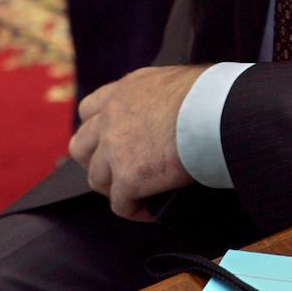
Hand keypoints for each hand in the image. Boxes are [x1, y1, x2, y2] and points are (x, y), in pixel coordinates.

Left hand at [69, 65, 208, 220]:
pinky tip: (149, 210)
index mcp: (124, 90)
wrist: (211, 109)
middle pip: (80, 145)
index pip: (89, 109)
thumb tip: (170, 113)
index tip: (108, 142)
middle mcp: (111, 117)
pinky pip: (120, 204)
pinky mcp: (127, 177)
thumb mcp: (171, 81)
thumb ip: (155, 97)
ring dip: (113, 188)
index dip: (96, 129)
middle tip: (114, 170)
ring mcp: (114, 148)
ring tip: (135, 194)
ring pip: (96, 178)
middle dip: (93, 160)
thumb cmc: (206, 93)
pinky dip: (133, 210)